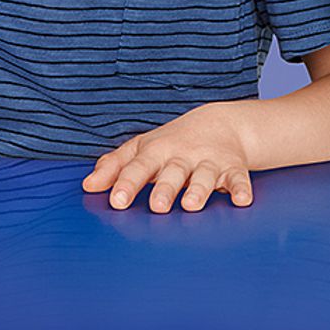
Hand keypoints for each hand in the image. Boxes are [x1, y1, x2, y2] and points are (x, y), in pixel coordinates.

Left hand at [81, 103, 253, 212]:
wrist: (222, 123)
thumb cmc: (173, 143)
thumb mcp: (142, 148)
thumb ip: (115, 166)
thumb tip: (88, 186)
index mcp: (158, 150)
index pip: (139, 166)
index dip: (128, 183)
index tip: (116, 200)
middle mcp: (183, 156)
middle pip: (173, 172)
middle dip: (166, 188)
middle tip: (157, 206)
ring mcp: (209, 162)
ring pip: (204, 176)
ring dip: (199, 189)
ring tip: (191, 205)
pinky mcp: (233, 169)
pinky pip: (239, 179)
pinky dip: (241, 189)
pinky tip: (241, 200)